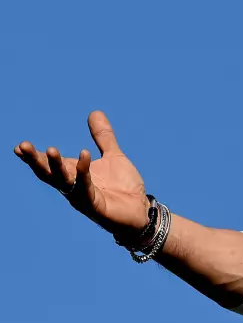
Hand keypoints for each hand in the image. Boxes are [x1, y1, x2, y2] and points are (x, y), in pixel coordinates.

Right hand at [14, 111, 151, 236]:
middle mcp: (73, 186)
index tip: (19, 146)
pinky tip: (85, 155)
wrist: (142, 210)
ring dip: (55, 166)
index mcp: (74, 174)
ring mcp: (82, 196)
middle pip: (49, 173)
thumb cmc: (124, 187)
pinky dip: (83, 171)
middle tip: (23, 146)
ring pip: (63, 180)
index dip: (34, 157)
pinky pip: (85, 187)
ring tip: (50, 149)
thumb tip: (94, 112)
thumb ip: (103, 137)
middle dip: (35, 160)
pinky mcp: (95, 205)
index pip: (49, 165)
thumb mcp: (114, 157)